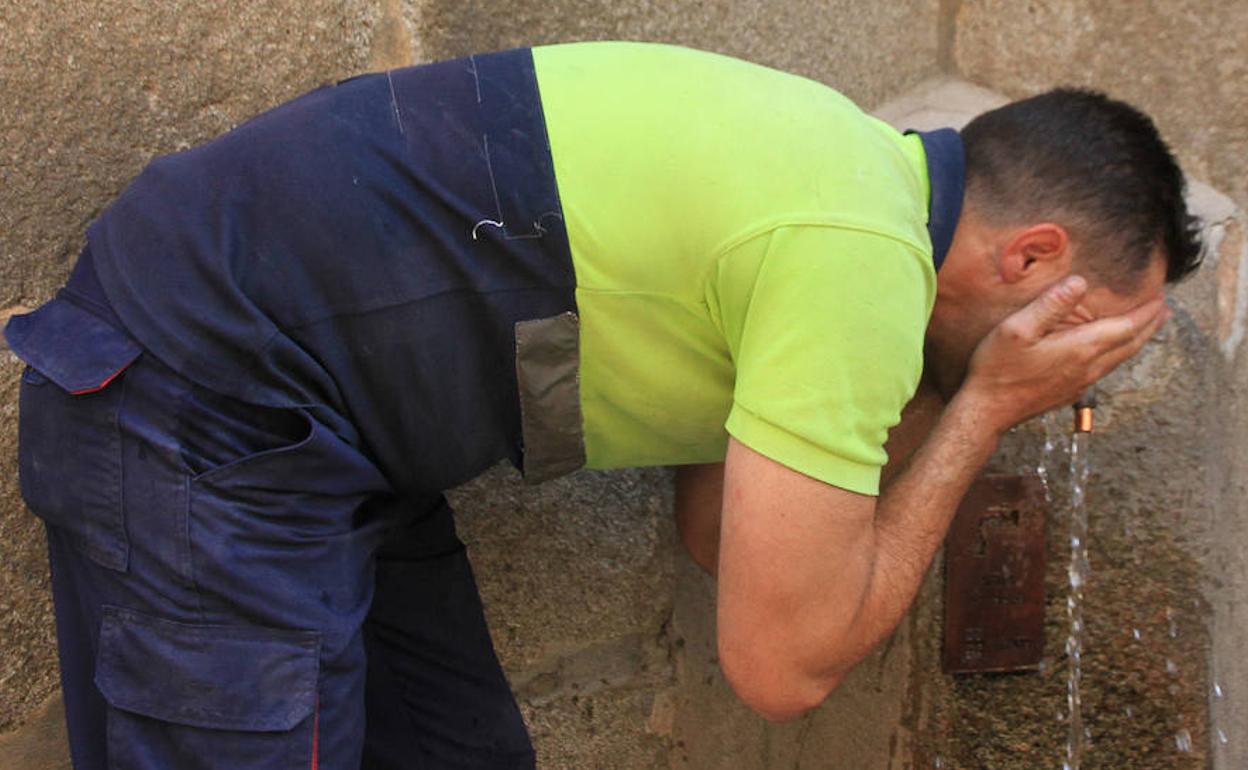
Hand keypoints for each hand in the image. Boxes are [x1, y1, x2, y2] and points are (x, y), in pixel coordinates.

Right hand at [957, 276, 1168, 434]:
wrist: (988, 410)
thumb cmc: (998, 369)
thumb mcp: (1017, 329)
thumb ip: (1050, 304)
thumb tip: (1079, 282)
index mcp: (1080, 348)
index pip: (1126, 327)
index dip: (1146, 311)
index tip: (1161, 296)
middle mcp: (1088, 367)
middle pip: (1130, 344)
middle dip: (1150, 325)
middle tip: (1163, 309)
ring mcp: (1081, 383)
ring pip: (1120, 359)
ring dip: (1137, 340)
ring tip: (1146, 327)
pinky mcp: (1071, 392)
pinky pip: (1105, 369)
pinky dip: (1118, 354)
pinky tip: (1111, 351)